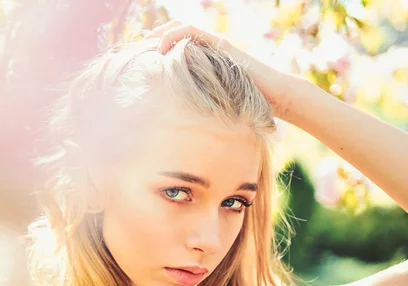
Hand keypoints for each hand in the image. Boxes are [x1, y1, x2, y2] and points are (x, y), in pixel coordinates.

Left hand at [145, 20, 299, 119]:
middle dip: (159, 35)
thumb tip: (185, 126)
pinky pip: (193, 33)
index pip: (181, 45)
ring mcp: (217, 45)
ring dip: (164, 32)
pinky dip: (175, 36)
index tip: (146, 55)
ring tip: (149, 41)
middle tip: (142, 44)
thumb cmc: (249, 105)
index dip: (162, 46)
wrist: (274, 98)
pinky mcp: (221, 46)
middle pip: (180, 32)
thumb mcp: (217, 105)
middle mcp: (212, 49)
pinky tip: (163, 47)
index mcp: (209, 61)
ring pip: (184, 28)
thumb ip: (202, 104)